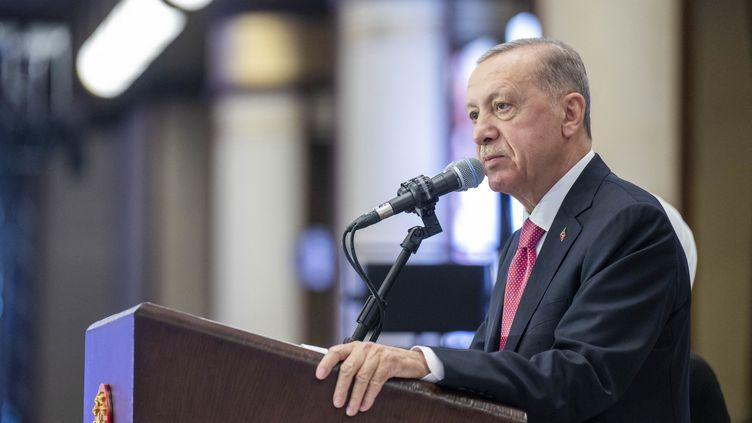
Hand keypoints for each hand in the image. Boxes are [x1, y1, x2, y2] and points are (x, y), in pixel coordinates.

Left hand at [315, 341, 429, 415]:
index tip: (318, 376)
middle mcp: (364, 348)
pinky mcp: (389, 362)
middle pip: (348, 368)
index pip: (335, 352)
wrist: (410, 360)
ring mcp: (377, 354)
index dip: (326, 363)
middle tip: (337, 403)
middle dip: (341, 388)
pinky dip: (369, 396)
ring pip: (362, 377)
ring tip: (351, 410)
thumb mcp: (365, 360)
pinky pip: (376, 381)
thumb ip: (351, 365)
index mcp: (354, 347)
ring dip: (355, 396)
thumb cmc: (383, 362)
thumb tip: (333, 385)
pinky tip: (365, 405)